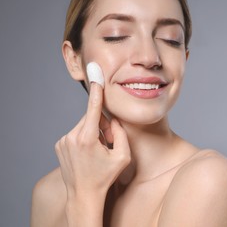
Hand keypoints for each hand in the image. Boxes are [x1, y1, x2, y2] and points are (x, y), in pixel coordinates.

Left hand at [55, 83, 130, 198]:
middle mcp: (72, 137)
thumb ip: (121, 133)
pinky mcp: (59, 145)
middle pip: (91, 118)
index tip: (95, 75)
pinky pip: (76, 133)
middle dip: (102, 125)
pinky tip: (88, 153)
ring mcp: (63, 141)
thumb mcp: (123, 156)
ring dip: (93, 132)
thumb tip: (114, 119)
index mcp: (87, 138)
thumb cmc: (105, 176)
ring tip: (97, 151)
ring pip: (83, 125)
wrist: (83, 194)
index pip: (93, 109)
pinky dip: (84, 137)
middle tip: (108, 142)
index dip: (96, 91)